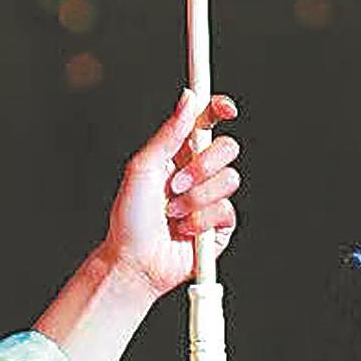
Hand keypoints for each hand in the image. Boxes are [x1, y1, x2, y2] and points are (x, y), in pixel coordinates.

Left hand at [101, 88, 241, 298]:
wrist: (135, 261)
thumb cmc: (130, 218)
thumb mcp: (143, 167)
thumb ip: (168, 133)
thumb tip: (188, 98)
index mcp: (180, 153)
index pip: (208, 122)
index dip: (219, 110)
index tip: (225, 109)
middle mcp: (198, 173)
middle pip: (227, 148)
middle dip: (203, 166)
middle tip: (176, 184)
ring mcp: (211, 199)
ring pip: (230, 180)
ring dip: (196, 199)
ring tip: (173, 213)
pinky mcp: (220, 226)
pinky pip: (227, 211)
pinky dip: (201, 221)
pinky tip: (184, 231)